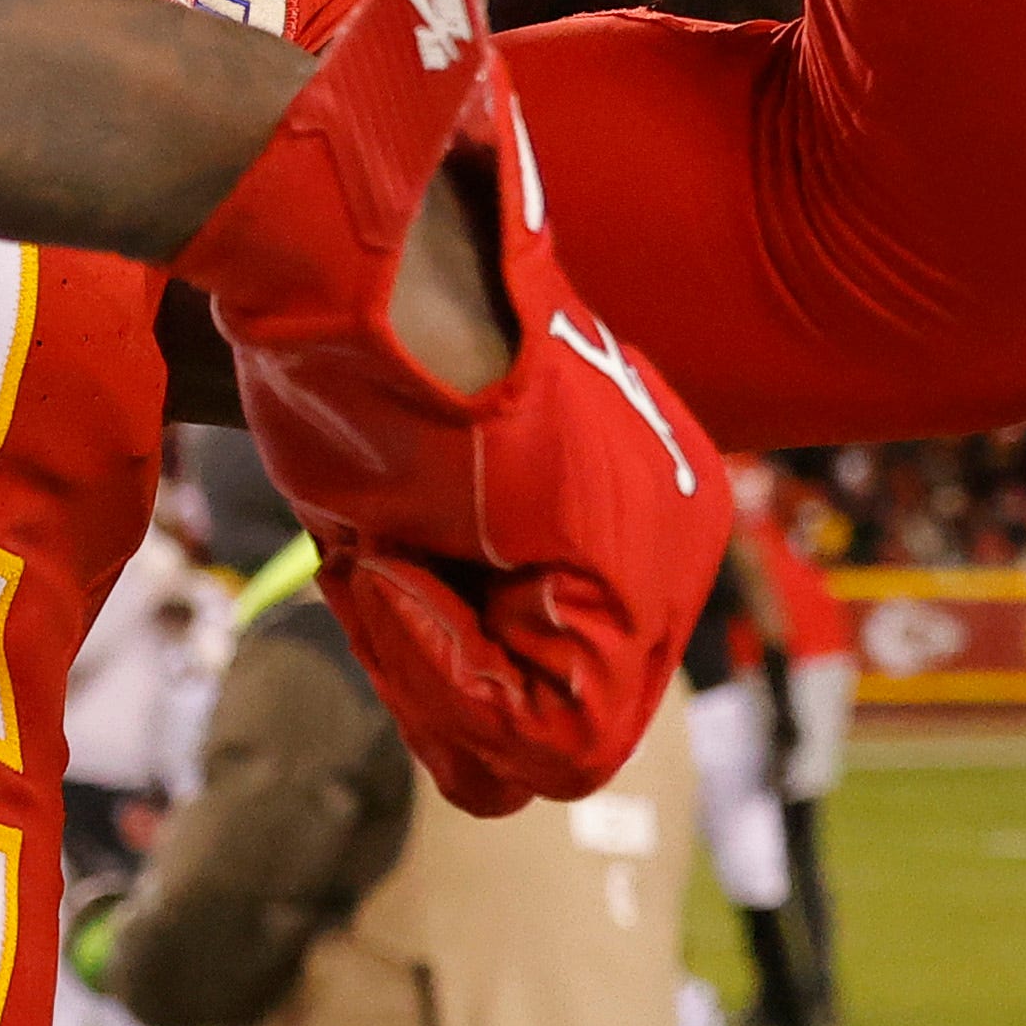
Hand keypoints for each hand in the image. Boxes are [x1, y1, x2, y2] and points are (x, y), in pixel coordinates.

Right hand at [171, 0, 732, 811]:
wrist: (350, 248)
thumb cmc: (353, 349)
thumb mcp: (408, 509)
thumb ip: (462, 614)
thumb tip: (487, 777)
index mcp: (633, 506)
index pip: (546, 689)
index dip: (434, 671)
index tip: (374, 560)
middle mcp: (675, 536)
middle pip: (556, 736)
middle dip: (440, 688)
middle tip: (374, 569)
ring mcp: (666, 559)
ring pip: (558, 753)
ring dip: (435, 678)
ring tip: (389, 553)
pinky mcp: (632, 576)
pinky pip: (547, 725)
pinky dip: (442, 672)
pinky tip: (396, 566)